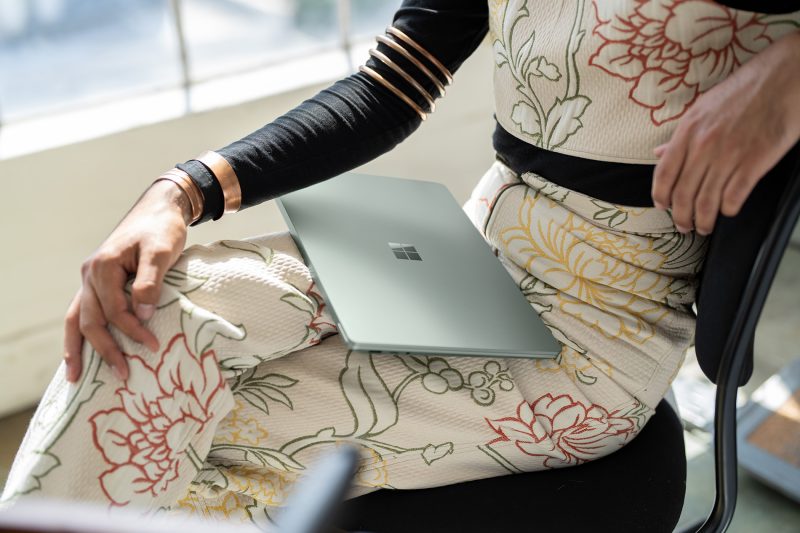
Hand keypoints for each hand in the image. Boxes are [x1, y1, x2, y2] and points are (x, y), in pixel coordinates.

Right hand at [64, 179, 192, 382]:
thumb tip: (141, 316)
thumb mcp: (161, 252)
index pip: (114, 310)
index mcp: (104, 267)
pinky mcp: (97, 282)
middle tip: (124, 374)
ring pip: (77, 319)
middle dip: (105, 349)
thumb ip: (149, 283)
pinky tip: (79, 353)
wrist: (159, 210)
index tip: (153, 345)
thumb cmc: (162, 230)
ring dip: (78, 348)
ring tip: (74, 377)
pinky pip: (82, 312)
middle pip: (91, 320)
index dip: (132, 330)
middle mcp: (90, 274)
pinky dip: (79, 333)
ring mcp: (90, 279)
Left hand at [652, 31, 799, 234]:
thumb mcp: (703, 107)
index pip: (664, 174)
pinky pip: (734, 197)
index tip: (663, 207)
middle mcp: (704, 145)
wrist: (784, 76)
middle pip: (683, 194)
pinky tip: (728, 211)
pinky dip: (728, 210)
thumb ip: (681, 135)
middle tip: (685, 227)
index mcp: (688, 131)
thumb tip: (659, 153)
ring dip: (703, 220)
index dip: (661, 197)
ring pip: (707, 201)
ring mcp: (729, 155)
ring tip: (704, 227)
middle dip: (681, 217)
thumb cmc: (744, 89)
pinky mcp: (755, 161)